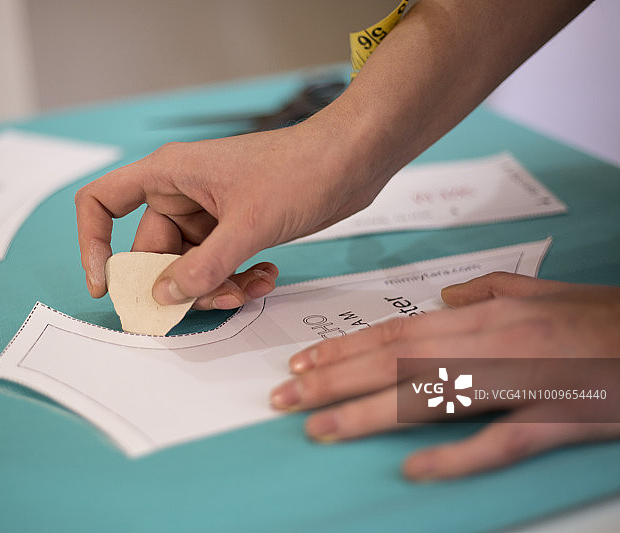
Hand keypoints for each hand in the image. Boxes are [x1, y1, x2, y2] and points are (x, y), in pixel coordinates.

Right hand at [75, 117, 385, 308]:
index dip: (92, 244)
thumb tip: (164, 297)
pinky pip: (218, 263)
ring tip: (251, 289)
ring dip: (216, 286)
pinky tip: (265, 277)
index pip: (102, 202)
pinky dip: (236, 277)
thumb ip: (203, 267)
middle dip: (179, 285)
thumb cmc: (301, 170)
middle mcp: (182, 194)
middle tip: (211, 303)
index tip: (106, 286)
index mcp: (168, 176)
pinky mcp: (235, 225)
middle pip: (152, 252)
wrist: (353, 158)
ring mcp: (209, 211)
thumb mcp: (247, 225)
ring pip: (189, 265)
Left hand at [270, 272, 619, 479]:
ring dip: (369, 414)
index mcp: (482, 316)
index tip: (301, 364)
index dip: (343, 349)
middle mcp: (490, 344)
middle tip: (284, 396)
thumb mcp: (536, 289)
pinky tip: (414, 468)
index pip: (394, 333)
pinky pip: (498, 442)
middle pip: (395, 363)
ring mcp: (520, 382)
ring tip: (319, 429)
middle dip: (334, 380)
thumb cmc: (597, 316)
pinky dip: (456, 456)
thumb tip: (439, 302)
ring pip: (431, 398)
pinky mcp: (554, 419)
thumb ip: (484, 291)